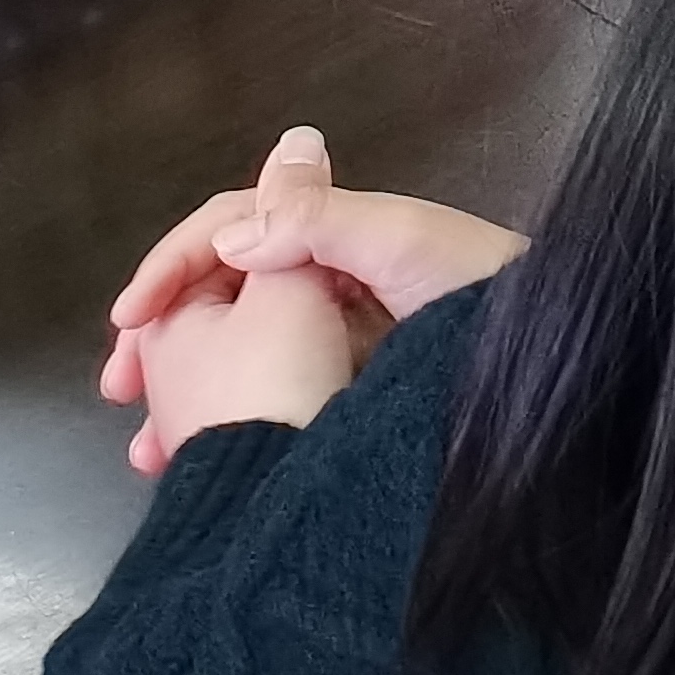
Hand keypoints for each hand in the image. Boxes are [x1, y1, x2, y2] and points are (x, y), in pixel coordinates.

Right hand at [100, 125, 522, 471]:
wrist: (553, 363)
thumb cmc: (488, 291)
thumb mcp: (407, 241)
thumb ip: (325, 223)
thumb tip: (235, 230)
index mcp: (340, 231)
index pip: (235, 231)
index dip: (175, 265)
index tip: (130, 320)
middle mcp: (334, 275)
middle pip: (226, 291)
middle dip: (165, 333)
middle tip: (120, 387)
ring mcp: (342, 333)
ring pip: (243, 348)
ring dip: (189, 384)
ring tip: (151, 441)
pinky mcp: (352, 387)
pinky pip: (275, 392)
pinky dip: (234, 416)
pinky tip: (204, 451)